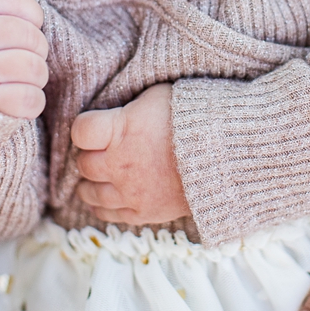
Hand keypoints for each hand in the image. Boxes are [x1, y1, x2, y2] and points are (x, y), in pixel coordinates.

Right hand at [0, 0, 47, 119]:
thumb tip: (37, 20)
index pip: (24, 6)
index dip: (33, 18)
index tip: (20, 28)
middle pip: (32, 37)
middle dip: (37, 49)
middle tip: (23, 56)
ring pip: (35, 68)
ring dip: (37, 76)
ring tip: (20, 77)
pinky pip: (31, 99)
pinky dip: (34, 101)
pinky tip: (19, 96)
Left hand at [72, 83, 190, 228]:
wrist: (229, 156)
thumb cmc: (197, 119)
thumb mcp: (159, 96)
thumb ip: (132, 105)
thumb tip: (120, 108)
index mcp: (120, 130)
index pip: (80, 131)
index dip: (86, 128)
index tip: (97, 128)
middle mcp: (119, 163)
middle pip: (83, 164)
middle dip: (91, 156)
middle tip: (104, 151)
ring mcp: (130, 192)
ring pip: (90, 193)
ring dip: (92, 183)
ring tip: (100, 176)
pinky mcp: (144, 213)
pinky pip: (109, 214)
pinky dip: (103, 207)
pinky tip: (107, 198)